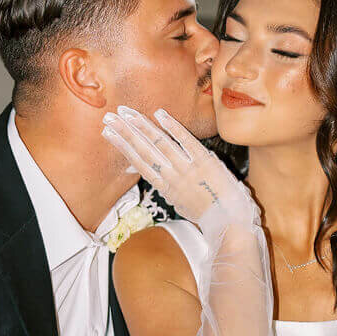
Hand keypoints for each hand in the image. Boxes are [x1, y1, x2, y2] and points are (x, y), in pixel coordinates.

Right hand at [102, 107, 258, 231]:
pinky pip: (186, 140)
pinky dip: (172, 127)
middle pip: (144, 150)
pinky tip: (159, 114)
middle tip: (109, 117)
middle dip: (125, 132)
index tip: (108, 133)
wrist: (228, 222)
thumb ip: (164, 184)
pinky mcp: (205, 160)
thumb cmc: (205, 213)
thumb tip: (148, 170)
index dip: (122, 146)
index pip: (138, 163)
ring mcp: (188, 167)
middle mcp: (172, 176)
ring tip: (126, 113)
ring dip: (141, 126)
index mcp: (165, 188)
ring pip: (160, 143)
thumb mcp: (178, 202)